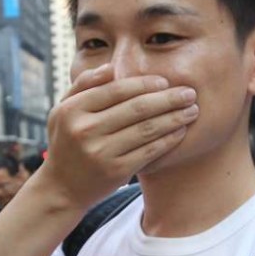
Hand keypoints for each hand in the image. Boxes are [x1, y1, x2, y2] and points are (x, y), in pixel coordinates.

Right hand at [40, 63, 198, 208]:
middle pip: (136, 108)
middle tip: (190, 93)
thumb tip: (111, 67)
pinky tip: (181, 131)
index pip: (117, 90)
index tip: (165, 81)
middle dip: (168, 99)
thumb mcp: (63, 110)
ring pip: (147, 129)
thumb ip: (84, 85)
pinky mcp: (116, 171)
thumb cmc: (67, 142)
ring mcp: (101, 152)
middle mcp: (85, 130)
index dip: (145, 84)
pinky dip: (168, 140)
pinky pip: (149, 151)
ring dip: (174, 118)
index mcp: (73, 109)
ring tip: (192, 111)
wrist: (62, 188)